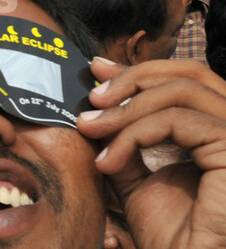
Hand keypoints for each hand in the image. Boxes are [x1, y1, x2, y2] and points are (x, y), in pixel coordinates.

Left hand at [77, 58, 225, 248]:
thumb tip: (99, 105)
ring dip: (126, 108)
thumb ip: (125, 140)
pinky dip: (135, 132)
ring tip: (90, 128)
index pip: (186, 80)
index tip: (97, 71)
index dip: (140, 70)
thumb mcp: (137, 176)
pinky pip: (178, 120)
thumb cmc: (170, 237)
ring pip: (182, 92)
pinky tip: (109, 159)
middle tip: (93, 98)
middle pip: (190, 74)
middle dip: (132, 78)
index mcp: (219, 131)